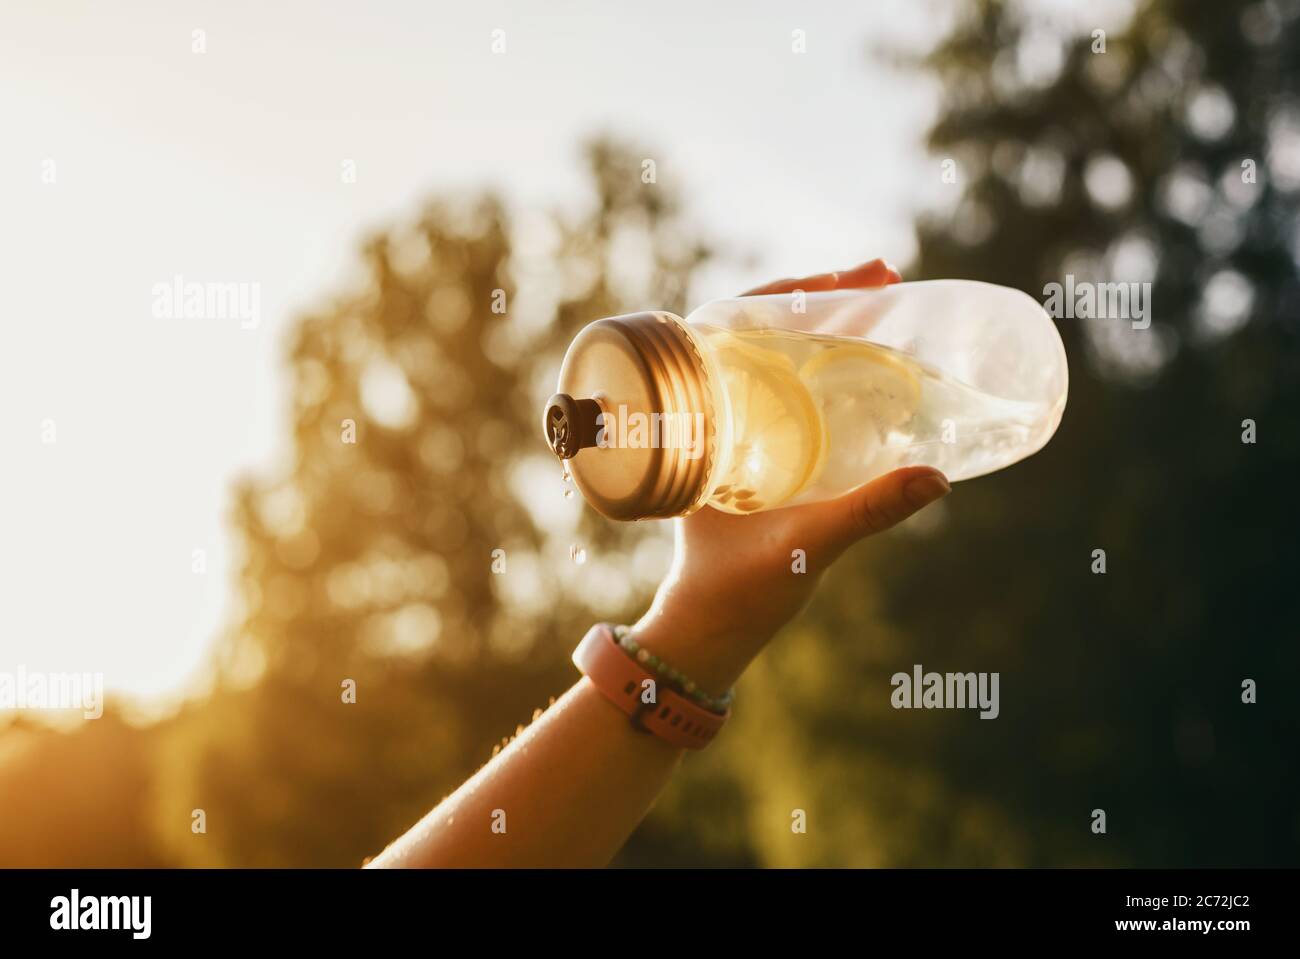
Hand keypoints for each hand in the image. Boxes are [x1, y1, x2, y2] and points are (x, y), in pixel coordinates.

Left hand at [631, 259, 950, 693]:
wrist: (705, 633)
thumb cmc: (734, 592)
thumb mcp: (804, 547)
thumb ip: (868, 511)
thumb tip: (937, 476)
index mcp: (701, 420)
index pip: (738, 322)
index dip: (796, 289)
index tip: (855, 275)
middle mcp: (711, 414)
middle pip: (763, 328)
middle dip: (824, 296)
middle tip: (886, 275)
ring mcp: (733, 429)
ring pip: (775, 356)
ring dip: (826, 326)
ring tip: (885, 300)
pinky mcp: (754, 451)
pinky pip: (787, 390)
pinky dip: (824, 367)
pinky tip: (866, 359)